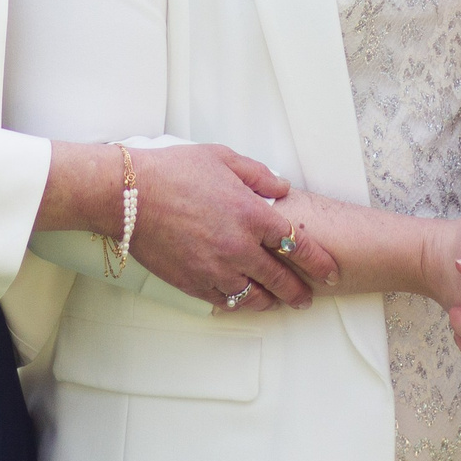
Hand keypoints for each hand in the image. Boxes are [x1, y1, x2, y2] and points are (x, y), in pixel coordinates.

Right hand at [129, 144, 338, 311]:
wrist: (129, 195)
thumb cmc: (174, 170)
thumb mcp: (223, 158)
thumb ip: (259, 175)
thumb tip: (282, 187)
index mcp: (252, 214)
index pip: (298, 243)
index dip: (318, 261)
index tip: (331, 272)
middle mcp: (239, 247)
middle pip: (280, 278)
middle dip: (298, 291)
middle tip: (306, 298)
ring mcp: (215, 269)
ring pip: (254, 297)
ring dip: (270, 301)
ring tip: (276, 302)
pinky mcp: (192, 283)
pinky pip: (224, 301)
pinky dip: (238, 302)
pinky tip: (242, 299)